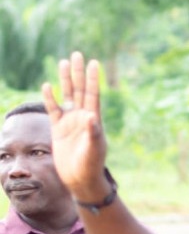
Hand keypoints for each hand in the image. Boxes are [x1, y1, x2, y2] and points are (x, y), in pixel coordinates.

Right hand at [40, 51, 109, 199]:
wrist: (80, 179)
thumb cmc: (91, 165)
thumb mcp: (94, 148)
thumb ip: (93, 132)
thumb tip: (91, 116)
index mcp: (93, 119)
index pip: (93, 94)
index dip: (93, 79)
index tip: (94, 63)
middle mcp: (82, 117)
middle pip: (79, 90)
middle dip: (78, 73)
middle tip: (77, 54)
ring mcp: (70, 122)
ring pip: (67, 96)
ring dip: (65, 80)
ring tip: (64, 62)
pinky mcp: (58, 129)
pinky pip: (53, 110)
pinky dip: (50, 98)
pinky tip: (47, 86)